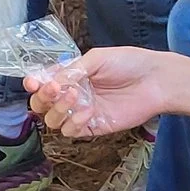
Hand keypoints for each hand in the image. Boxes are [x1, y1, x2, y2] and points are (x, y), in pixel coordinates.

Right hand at [26, 45, 189, 139]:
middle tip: (54, 90)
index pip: (42, 82)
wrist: (155, 81)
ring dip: (58, 109)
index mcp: (70, 75)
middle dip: (42, 98)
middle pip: (41, 104)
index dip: (33, 84)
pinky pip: (71, 131)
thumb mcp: (96, 59)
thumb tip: (50, 82)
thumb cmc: (128, 63)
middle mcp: (72, 94)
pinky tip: (87, 111)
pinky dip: (74, 123)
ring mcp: (80, 112)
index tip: (34, 82)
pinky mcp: (93, 127)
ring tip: (76, 97)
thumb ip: (71, 71)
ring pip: (52, 120)